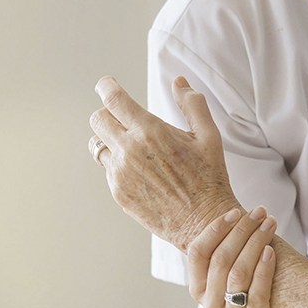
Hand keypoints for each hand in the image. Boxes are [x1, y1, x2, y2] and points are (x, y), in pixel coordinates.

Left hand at [89, 75, 240, 248]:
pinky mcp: (118, 193)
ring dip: (112, 141)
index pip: (113, 99)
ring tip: (134, 148)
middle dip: (109, 114)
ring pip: (99, 145)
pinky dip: (119, 165)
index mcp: (150, 132)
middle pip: (98, 118)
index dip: (106, 86)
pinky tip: (142, 172)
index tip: (106, 85)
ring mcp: (120, 174)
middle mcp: (129, 151)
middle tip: (124, 118)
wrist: (205, 223)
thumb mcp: (208, 136)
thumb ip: (192, 104)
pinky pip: (108, 170)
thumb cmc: (210, 179)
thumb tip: (179, 83)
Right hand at [187, 207, 287, 307]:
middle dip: (241, 231)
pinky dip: (263, 270)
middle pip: (220, 261)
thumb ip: (226, 243)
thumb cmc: (259, 278)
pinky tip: (272, 251)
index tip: (236, 211)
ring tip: (269, 224)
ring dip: (255, 244)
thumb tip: (221, 204)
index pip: (198, 254)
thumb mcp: (237, 261)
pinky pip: (256, 295)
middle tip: (260, 212)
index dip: (215, 230)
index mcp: (198, 290)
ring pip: (238, 276)